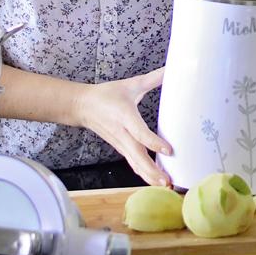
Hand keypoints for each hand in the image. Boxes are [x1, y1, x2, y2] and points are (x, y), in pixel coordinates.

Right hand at [73, 67, 171, 186]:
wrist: (83, 107)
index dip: (153, 143)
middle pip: (137, 156)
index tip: (169, 150)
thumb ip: (153, 79)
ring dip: (149, 176)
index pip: (140, 133)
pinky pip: (133, 164)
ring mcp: (120, 144)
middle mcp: (122, 134)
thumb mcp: (130, 84)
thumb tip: (172, 69)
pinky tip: (154, 181)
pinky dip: (143, 174)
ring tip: (165, 186)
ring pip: (135, 164)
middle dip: (152, 170)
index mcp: (125, 117)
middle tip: (167, 181)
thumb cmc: (107, 95)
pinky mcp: (121, 149)